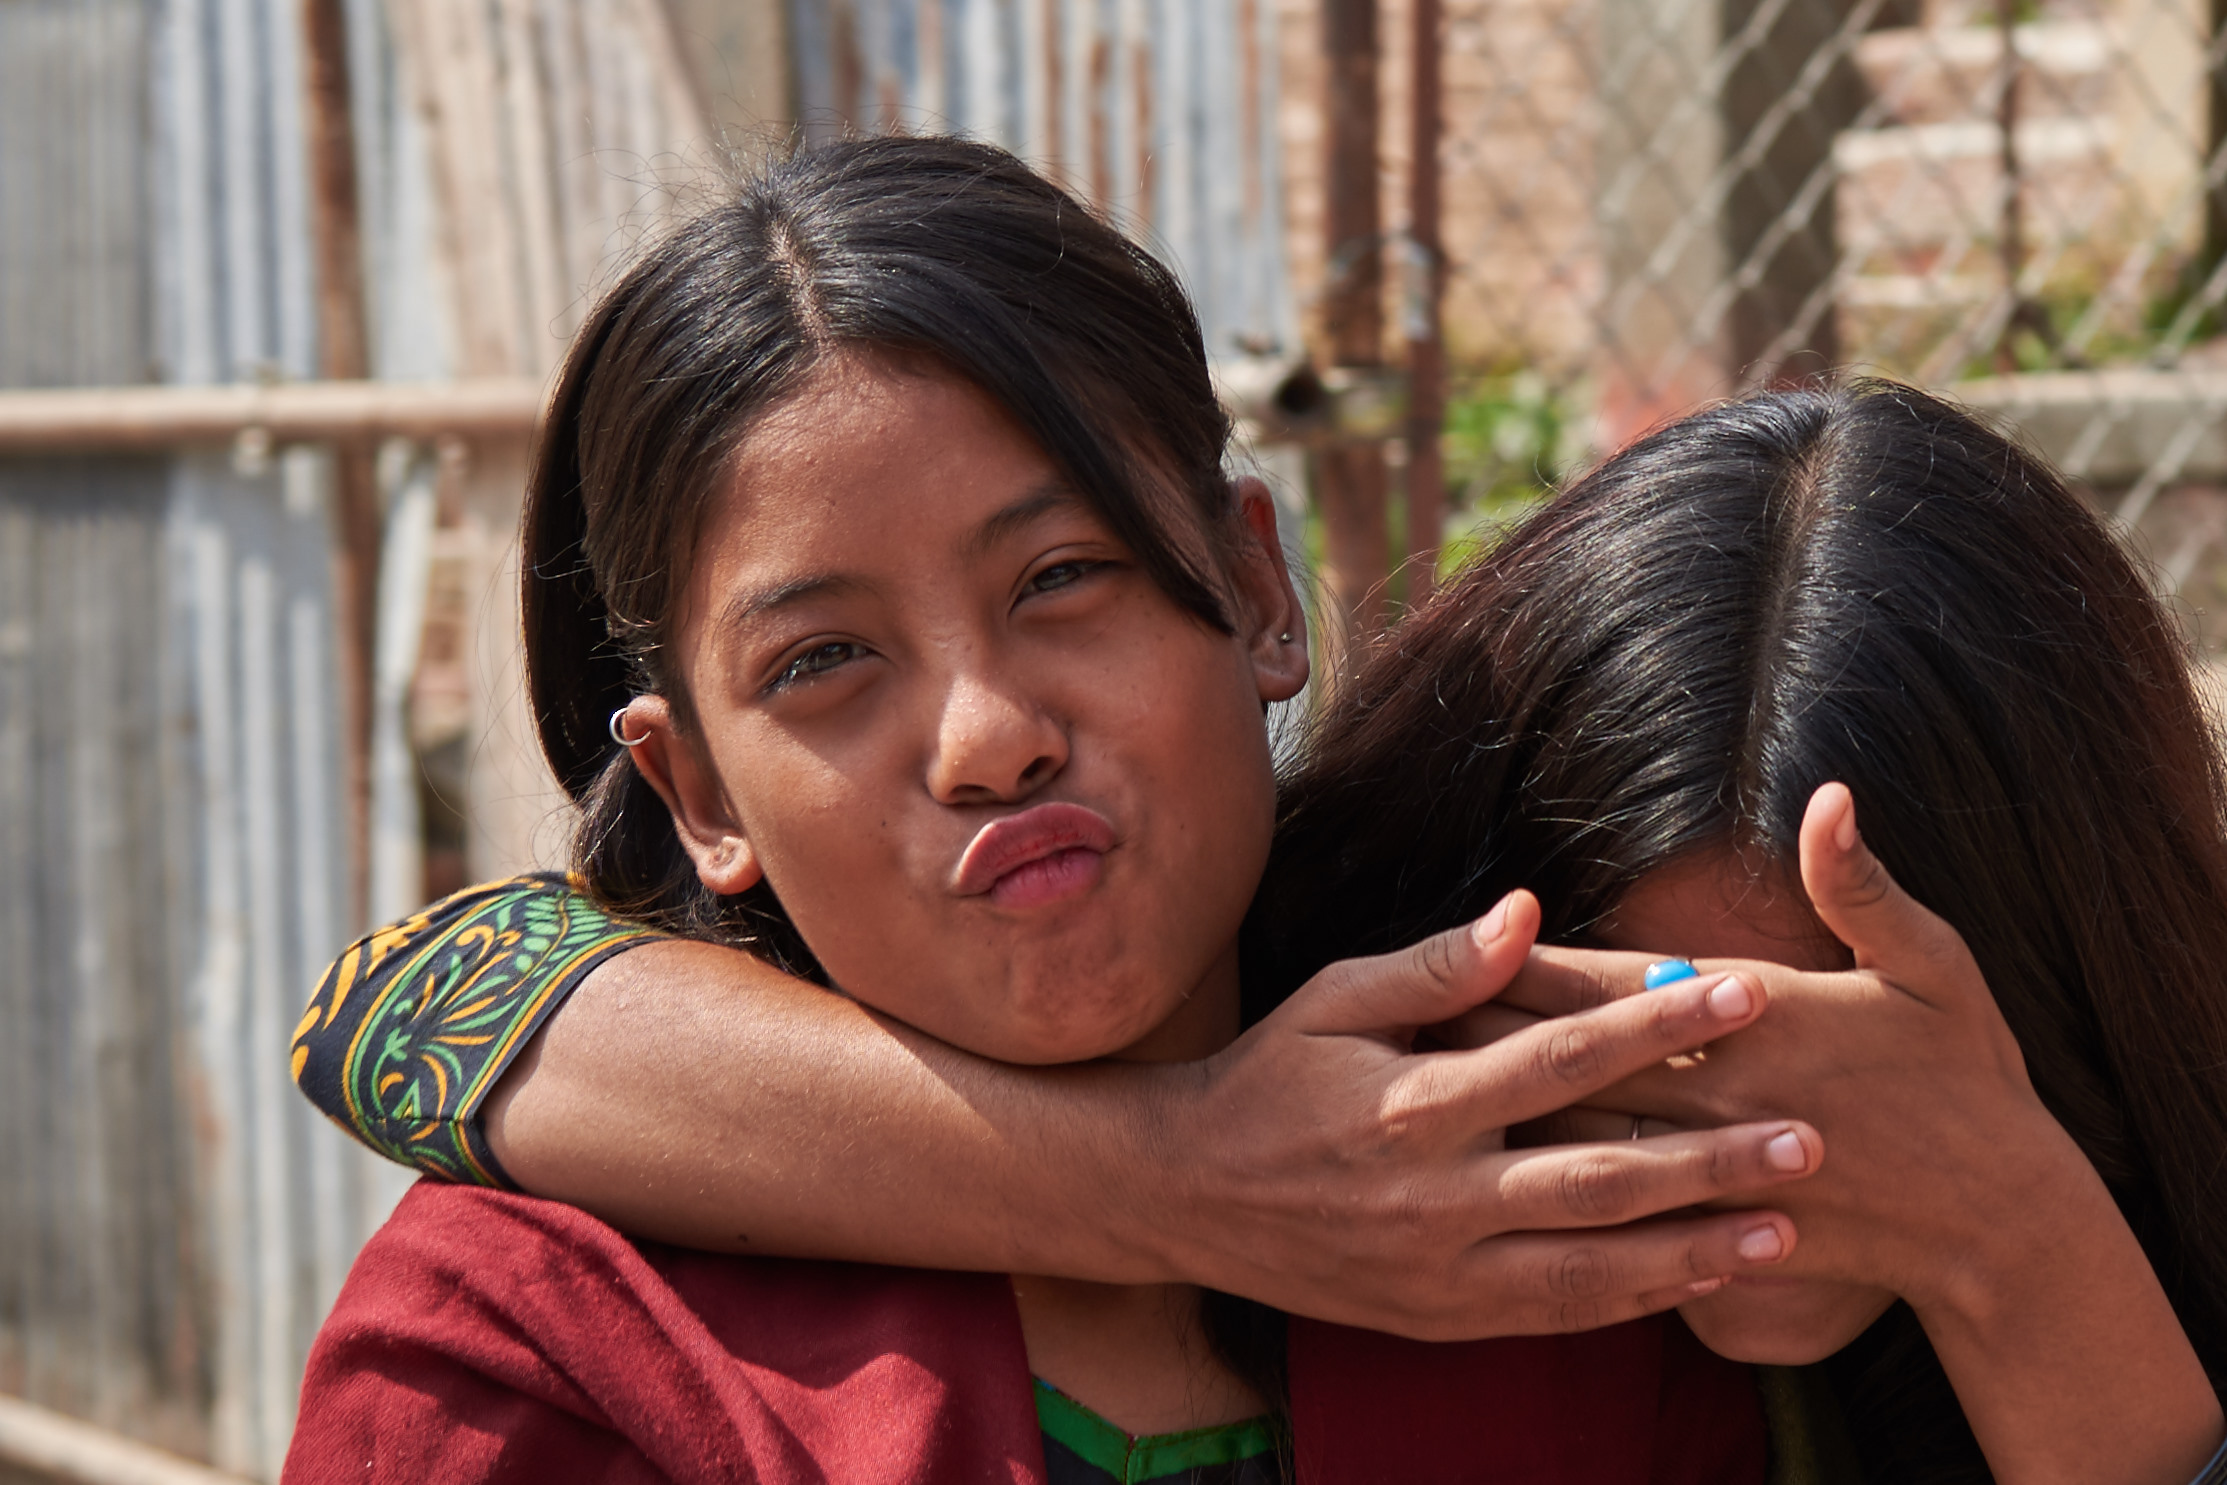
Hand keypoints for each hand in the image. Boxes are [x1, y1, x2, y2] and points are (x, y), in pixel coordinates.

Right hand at [1145, 889, 1822, 1339]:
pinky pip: (1555, 1313)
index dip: (1658, 1026)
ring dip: (1693, 1247)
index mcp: (1413, 1102)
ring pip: (1590, 1265)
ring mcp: (1440, 1267)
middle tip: (1810, 1136)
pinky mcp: (1440, 1317)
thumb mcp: (1331, 1000)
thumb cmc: (1266, 1078)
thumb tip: (1530, 914)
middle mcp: (1435, 1194)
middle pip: (1597, 1177)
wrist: (1186, 1196)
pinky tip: (1703, 1279)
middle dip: (1710, 1158)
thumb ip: (1435, 967)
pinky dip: (1634, 1299)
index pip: (1561, 1058)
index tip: (1746, 992)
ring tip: (1786, 1228)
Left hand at [1481, 784, 2222, 1481]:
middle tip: (1388, 1021)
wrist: (2003, 1224)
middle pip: (1570, 1060)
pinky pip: (1613, 1217)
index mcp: (1755, 1017)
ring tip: (1408, 1099)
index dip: (1525, 963)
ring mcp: (1711, 1170)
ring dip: (1496, 1116)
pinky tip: (1485, 1189)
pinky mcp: (1713, 1230)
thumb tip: (1828, 795)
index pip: (1609, 984)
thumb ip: (1863, 884)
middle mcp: (1717, 1094)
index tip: (1451, 942)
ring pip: (1574, 1139)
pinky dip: (1549, 1197)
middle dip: (1481, 1038)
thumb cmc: (1966, 1079)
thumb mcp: (1932, 966)